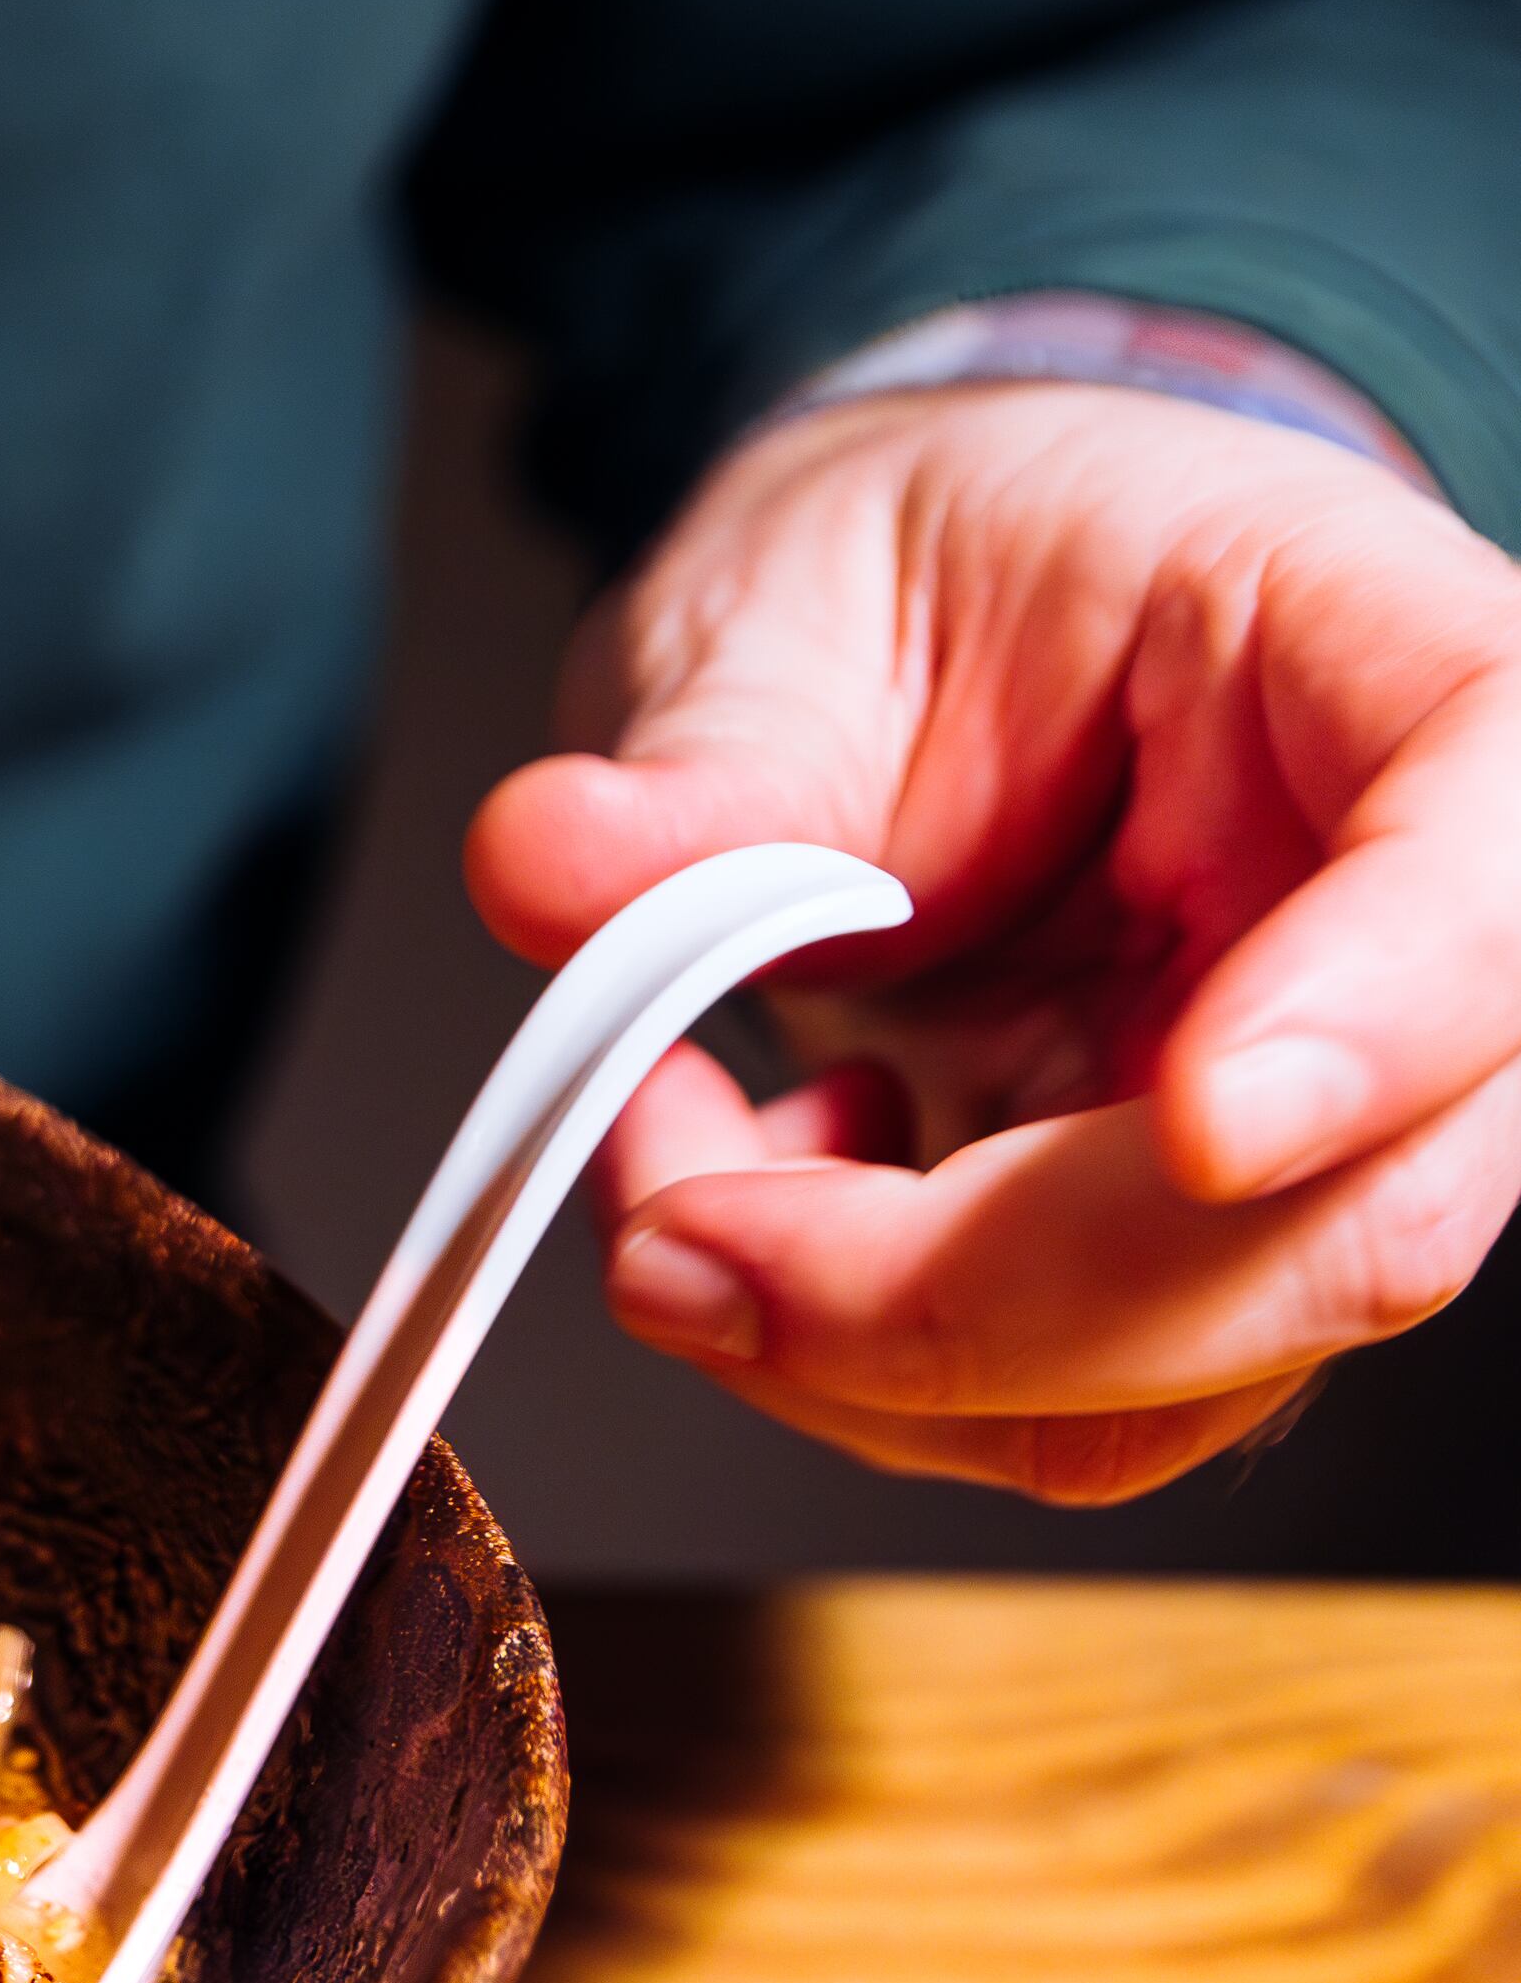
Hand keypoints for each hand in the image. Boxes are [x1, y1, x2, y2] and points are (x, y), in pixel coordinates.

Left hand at [464, 380, 1520, 1500]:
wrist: (908, 643)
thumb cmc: (933, 571)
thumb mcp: (804, 584)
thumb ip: (710, 743)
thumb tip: (556, 859)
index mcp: (1411, 684)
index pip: (1500, 874)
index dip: (1378, 1020)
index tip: (1208, 1124)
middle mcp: (1426, 952)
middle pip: (1349, 1225)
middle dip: (979, 1293)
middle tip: (682, 1232)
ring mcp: (1318, 1141)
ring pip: (1184, 1377)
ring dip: (860, 1350)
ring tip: (671, 1167)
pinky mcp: (1178, 1264)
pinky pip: (1046, 1411)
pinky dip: (837, 1360)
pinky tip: (754, 1186)